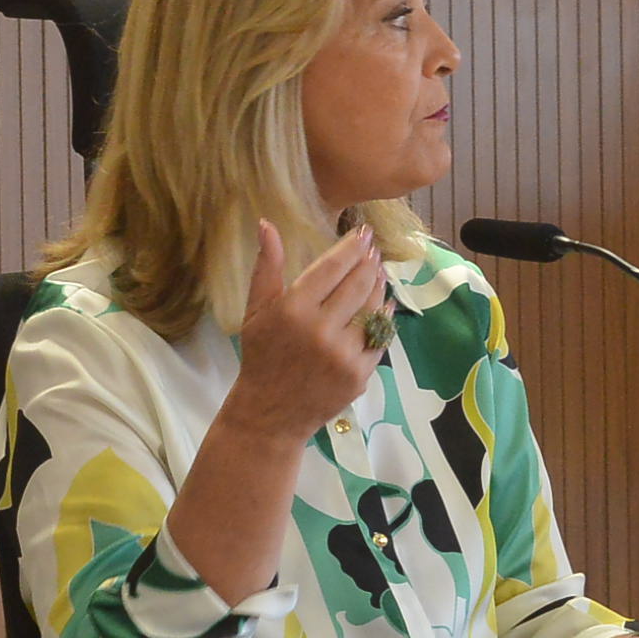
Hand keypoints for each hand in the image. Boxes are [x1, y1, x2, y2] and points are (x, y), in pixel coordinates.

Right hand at [229, 221, 386, 443]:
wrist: (270, 413)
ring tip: (378, 271)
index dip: (351, 247)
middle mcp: (321, 330)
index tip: (363, 233)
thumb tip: (267, 224)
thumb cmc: (261, 356)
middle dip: (369, 262)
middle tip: (373, 250)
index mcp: (292, 310)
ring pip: (373, 308)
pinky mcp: (360, 374)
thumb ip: (267, 267)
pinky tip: (381, 305)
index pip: (331, 268)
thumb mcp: (255, 311)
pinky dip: (383, 318)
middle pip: (357, 284)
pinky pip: (380, 338)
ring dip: (379, 285)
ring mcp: (344, 354)